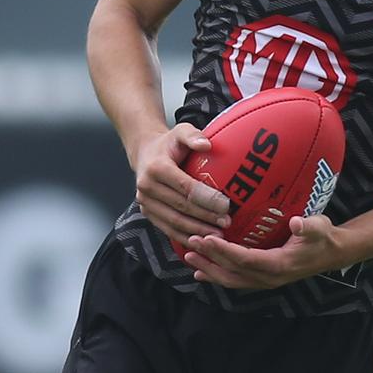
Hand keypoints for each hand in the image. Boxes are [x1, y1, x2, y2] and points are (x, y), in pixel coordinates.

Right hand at [135, 122, 230, 244]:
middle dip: (205, 217)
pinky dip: (184, 237)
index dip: (206, 198)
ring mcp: (145, 203)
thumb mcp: (181, 131)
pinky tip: (202, 241)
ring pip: (173, 222)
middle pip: (181, 207)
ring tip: (218, 235)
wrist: (144, 153)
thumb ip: (193, 136)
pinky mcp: (147, 213)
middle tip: (227, 222)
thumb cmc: (169, 143)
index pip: (185, 187)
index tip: (226, 205)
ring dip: (197, 231)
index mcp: (156, 167)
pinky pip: (166, 229)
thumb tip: (207, 144)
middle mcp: (147, 187)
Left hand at [183, 214, 344, 289]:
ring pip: (230, 279)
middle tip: (190, 243)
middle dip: (210, 259)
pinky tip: (202, 270)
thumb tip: (296, 223)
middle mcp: (268, 278)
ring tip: (189, 256)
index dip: (224, 251)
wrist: (331, 254)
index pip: (245, 259)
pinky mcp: (262, 278)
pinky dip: (217, 274)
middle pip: (232, 272)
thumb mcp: (319, 227)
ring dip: (209, 268)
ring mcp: (264, 281)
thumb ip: (308, 226)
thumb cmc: (323, 236)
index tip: (207, 238)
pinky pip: (235, 279)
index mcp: (278, 265)